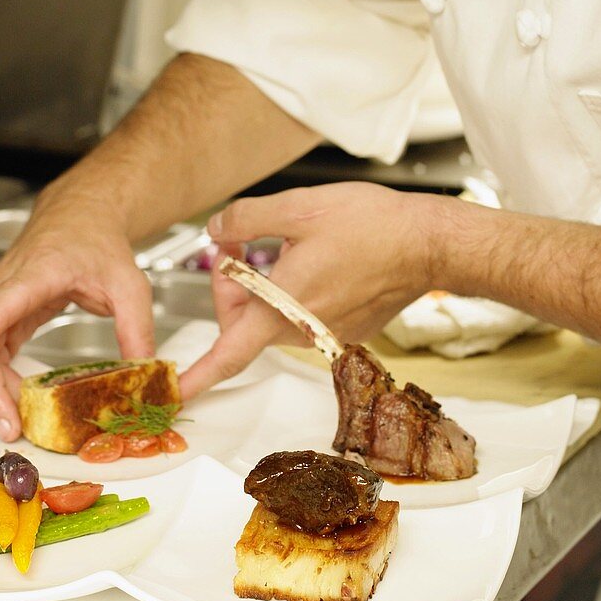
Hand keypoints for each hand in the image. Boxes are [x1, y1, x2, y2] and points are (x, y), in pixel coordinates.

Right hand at [0, 179, 154, 441]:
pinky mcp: (3, 315)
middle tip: (11, 424)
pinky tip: (19, 405)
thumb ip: (137, 329)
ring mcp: (0, 301)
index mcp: (41, 269)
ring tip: (16, 425)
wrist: (81, 218)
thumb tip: (143, 377)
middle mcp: (9, 284)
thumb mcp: (130, 284)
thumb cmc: (99, 243)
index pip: (9, 294)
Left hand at [178, 182, 437, 397]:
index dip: (195, 376)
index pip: (227, 353)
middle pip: (243, 324)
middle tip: (238, 243)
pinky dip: (293, 290)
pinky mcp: (345, 328)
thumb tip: (218, 228)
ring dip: (262, 285)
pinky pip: (302, 315)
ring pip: (271, 317)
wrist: (428, 243)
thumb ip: (246, 218)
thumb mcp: (298, 208)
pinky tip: (314, 255)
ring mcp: (325, 333)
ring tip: (282, 243)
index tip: (172, 391)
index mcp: (282, 307)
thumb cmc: (372, 226)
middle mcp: (302, 330)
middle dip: (230, 285)